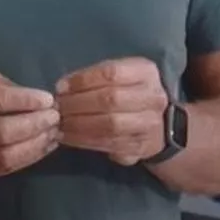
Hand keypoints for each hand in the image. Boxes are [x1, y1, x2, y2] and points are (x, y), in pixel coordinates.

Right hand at [0, 70, 59, 181]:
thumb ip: (3, 86)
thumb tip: (37, 98)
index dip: (25, 100)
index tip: (48, 99)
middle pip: (2, 132)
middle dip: (34, 125)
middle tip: (55, 118)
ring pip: (5, 156)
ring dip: (36, 145)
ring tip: (53, 134)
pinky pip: (4, 169)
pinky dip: (28, 158)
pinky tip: (42, 147)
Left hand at [55, 57, 169, 165]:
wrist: (161, 123)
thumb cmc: (131, 92)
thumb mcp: (121, 75)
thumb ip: (94, 77)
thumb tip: (63, 87)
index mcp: (146, 73)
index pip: (112, 73)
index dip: (83, 80)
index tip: (61, 87)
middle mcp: (153, 98)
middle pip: (111, 99)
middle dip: (78, 103)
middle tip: (57, 108)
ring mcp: (149, 125)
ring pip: (110, 125)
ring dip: (78, 125)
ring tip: (60, 123)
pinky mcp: (140, 147)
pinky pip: (109, 144)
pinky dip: (84, 141)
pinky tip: (68, 137)